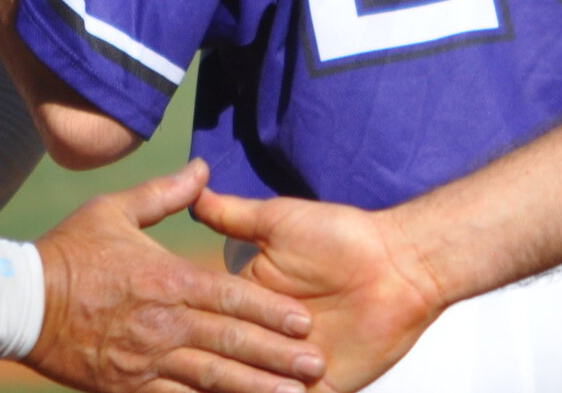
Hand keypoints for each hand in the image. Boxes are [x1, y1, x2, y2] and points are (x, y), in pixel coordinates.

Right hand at [28, 161, 324, 392]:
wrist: (16, 302)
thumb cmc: (68, 251)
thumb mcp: (117, 210)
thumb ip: (166, 193)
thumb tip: (203, 167)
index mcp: (168, 279)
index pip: (231, 297)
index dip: (271, 310)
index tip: (304, 321)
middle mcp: (163, 323)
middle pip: (230, 341)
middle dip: (276, 355)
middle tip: (314, 365)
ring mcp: (144, 360)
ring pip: (209, 378)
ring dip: (252, 388)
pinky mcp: (124, 387)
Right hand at [194, 188, 441, 391]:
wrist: (400, 265)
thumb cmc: (343, 237)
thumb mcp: (281, 222)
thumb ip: (235, 214)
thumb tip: (196, 189)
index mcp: (246, 304)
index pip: (206, 323)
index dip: (188, 327)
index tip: (161, 330)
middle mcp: (262, 341)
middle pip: (220, 364)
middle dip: (213, 365)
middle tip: (190, 362)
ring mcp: (287, 370)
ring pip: (245, 390)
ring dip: (241, 387)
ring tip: (221, 385)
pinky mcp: (318, 392)